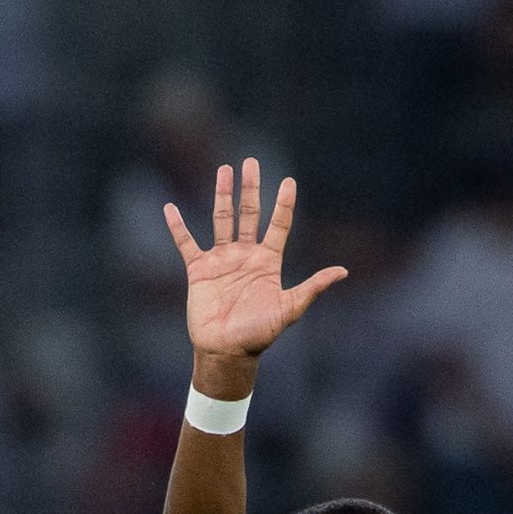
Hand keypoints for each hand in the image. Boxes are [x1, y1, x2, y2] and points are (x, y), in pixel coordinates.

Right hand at [164, 159, 344, 369]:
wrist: (227, 352)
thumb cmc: (259, 334)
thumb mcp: (290, 309)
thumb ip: (313, 287)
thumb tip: (342, 272)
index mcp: (268, 262)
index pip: (278, 225)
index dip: (284, 204)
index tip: (289, 182)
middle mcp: (245, 255)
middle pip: (249, 214)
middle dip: (251, 189)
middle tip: (251, 162)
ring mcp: (221, 260)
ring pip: (222, 220)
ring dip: (222, 195)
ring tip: (224, 170)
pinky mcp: (199, 270)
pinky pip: (187, 243)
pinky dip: (178, 227)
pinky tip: (170, 208)